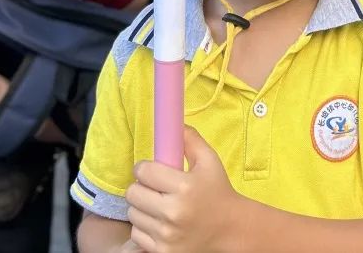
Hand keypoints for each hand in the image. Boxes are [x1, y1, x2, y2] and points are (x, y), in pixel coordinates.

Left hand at [126, 127, 239, 252]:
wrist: (230, 229)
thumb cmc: (218, 191)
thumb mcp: (210, 161)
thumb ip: (190, 140)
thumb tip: (173, 123)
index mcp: (185, 186)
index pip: (144, 171)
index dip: (144, 168)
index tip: (151, 170)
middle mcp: (174, 212)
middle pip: (133, 193)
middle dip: (141, 187)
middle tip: (153, 187)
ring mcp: (167, 235)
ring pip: (133, 214)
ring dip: (141, 207)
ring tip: (158, 204)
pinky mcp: (162, 251)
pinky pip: (137, 233)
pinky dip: (144, 226)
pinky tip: (159, 222)